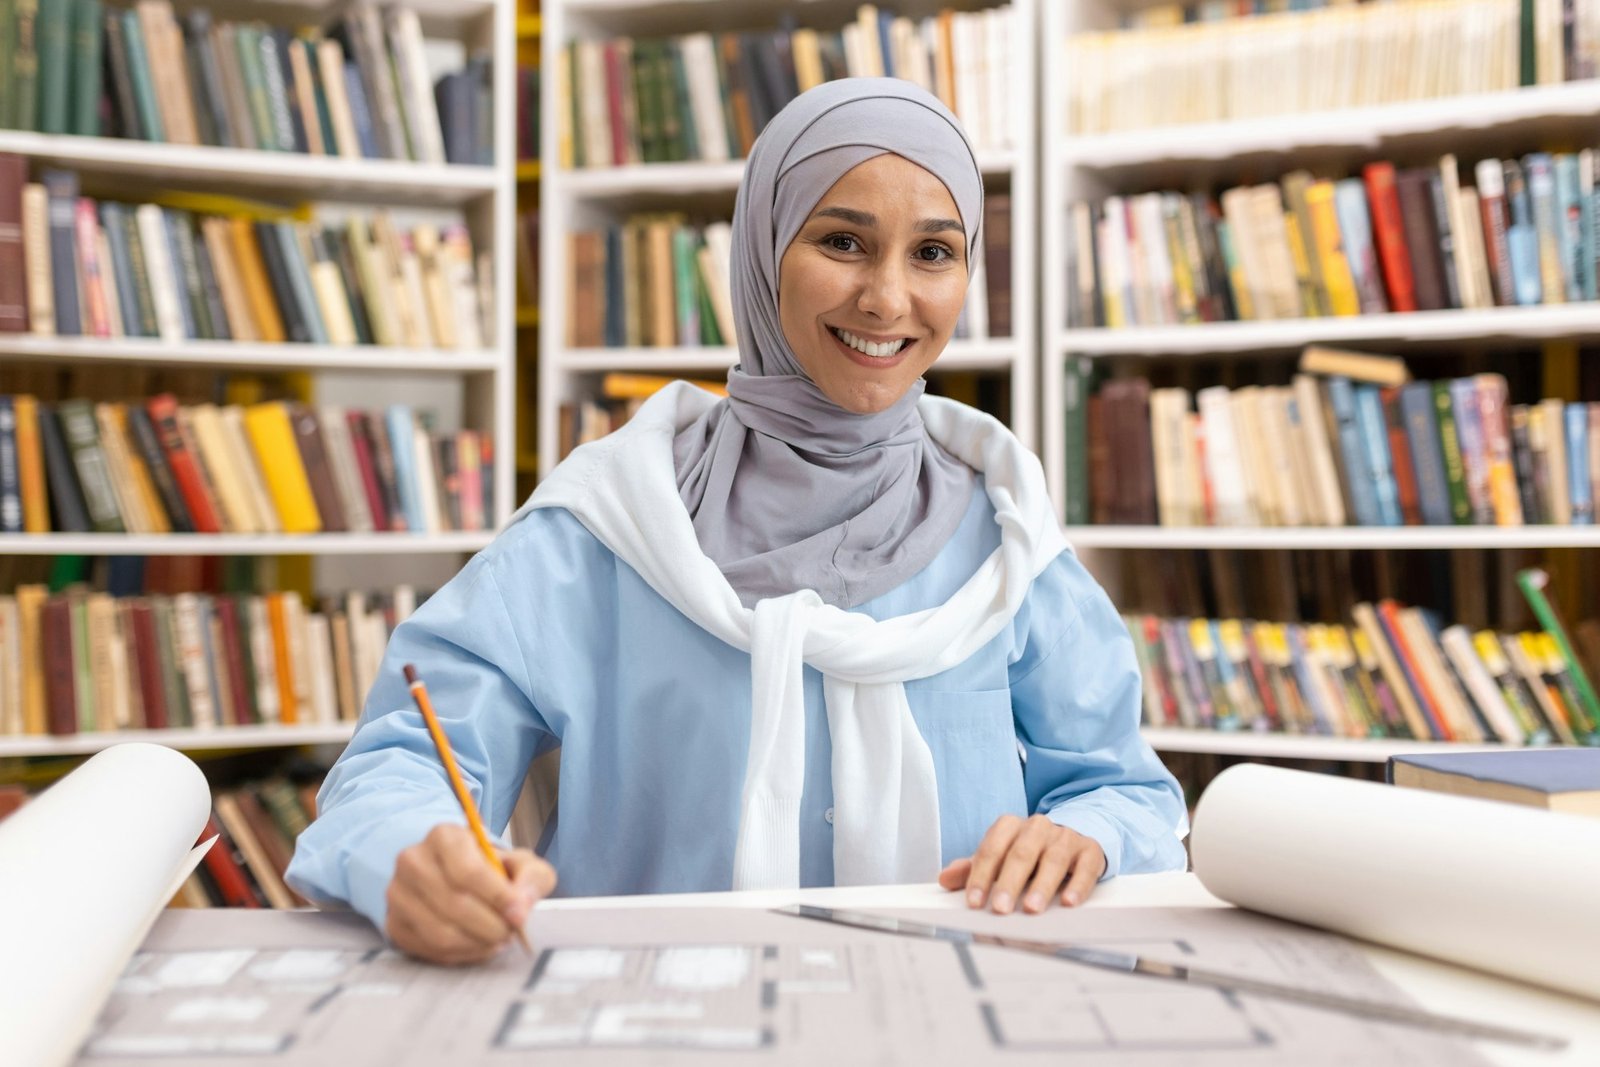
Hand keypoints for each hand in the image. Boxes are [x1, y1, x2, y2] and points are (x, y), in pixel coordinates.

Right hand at [385, 824, 557, 964]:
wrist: (457, 879)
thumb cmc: (492, 870)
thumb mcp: (521, 863)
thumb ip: (531, 878)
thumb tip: (521, 907)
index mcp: (444, 836)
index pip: (468, 871)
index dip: (497, 898)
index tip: (518, 915)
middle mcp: (413, 861)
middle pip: (454, 904)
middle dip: (490, 926)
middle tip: (510, 933)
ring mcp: (398, 893)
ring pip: (440, 932)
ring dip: (477, 943)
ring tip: (497, 940)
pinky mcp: (394, 924)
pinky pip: (430, 949)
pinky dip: (461, 954)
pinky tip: (478, 946)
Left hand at [938, 814, 1105, 914]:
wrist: (1071, 837)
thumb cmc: (1029, 853)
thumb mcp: (999, 858)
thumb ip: (973, 869)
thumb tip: (944, 879)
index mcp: (1010, 826)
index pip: (991, 848)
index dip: (981, 875)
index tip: (974, 901)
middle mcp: (1038, 827)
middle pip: (1021, 853)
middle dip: (1009, 882)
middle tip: (1000, 908)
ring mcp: (1065, 837)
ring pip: (1053, 859)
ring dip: (1042, 885)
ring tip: (1032, 908)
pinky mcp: (1090, 851)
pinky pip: (1085, 867)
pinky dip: (1078, 885)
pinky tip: (1069, 902)